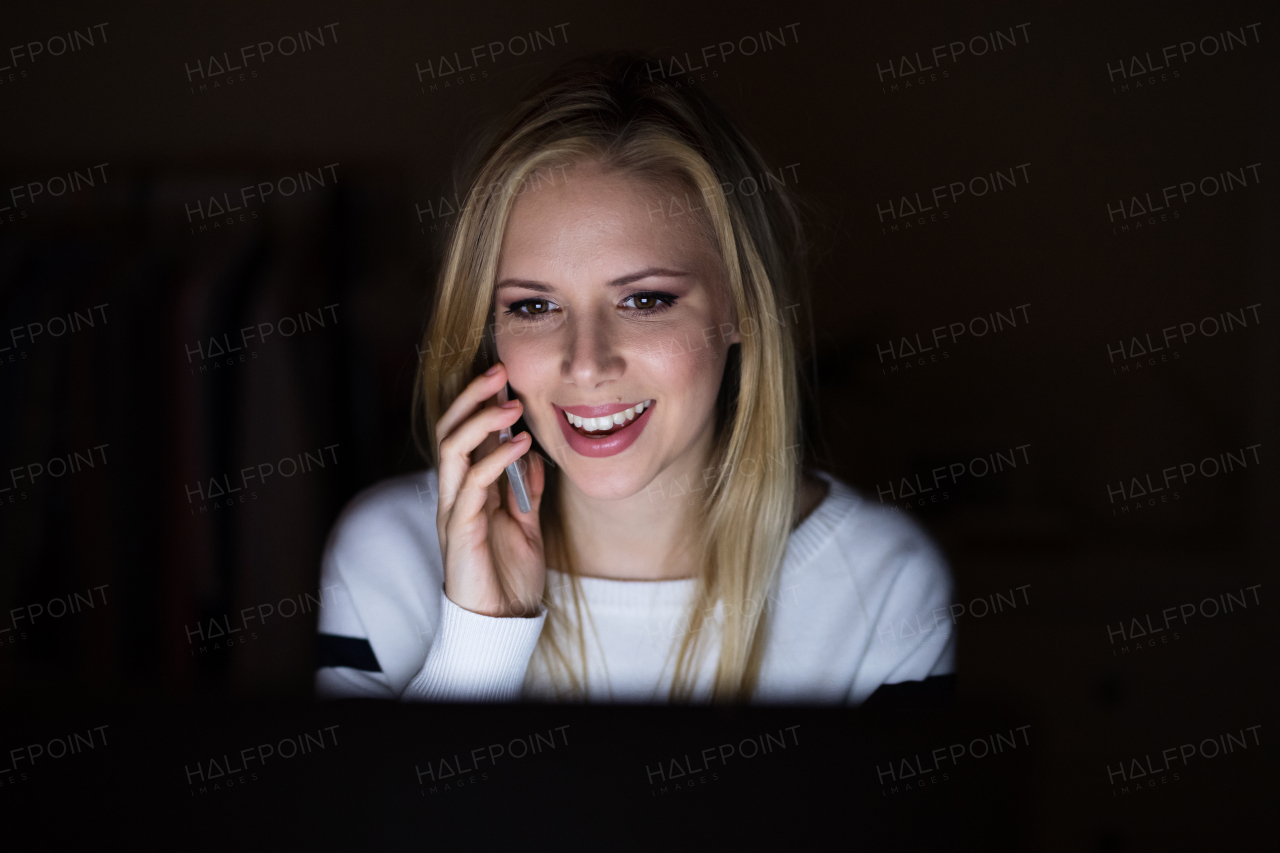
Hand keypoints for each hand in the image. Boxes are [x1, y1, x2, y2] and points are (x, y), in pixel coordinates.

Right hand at [434, 362, 546, 616]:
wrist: (502, 622)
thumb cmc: (509, 576)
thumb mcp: (526, 525)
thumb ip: (525, 491)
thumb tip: (531, 455)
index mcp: (468, 490)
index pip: (463, 433)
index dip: (478, 402)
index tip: (504, 376)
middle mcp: (454, 495)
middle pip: (449, 432)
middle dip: (471, 397)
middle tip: (499, 371)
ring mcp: (454, 511)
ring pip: (452, 450)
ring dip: (481, 421)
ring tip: (511, 403)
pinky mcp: (460, 530)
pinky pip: (473, 485)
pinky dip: (495, 459)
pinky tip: (520, 444)